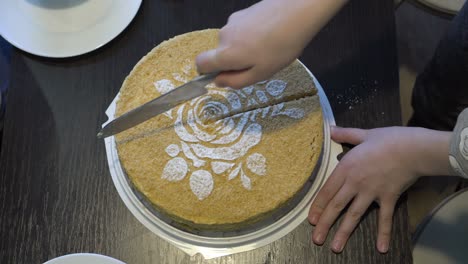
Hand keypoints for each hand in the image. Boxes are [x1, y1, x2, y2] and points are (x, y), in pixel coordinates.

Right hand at [196, 0, 346, 88]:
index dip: (207, 72)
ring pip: (232, 41)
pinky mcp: (243, 12)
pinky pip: (241, 30)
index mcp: (225, 54)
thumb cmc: (280, 48)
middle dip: (234, 61)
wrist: (297, 13)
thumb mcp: (260, 74)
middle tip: (258, 64)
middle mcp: (224, 36)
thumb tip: (218, 81)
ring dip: (244, 48)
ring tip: (268, 48)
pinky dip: (251, 36)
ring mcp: (233, 21)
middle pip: (220, 53)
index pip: (201, 63)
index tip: (224, 75)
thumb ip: (235, 81)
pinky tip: (270, 35)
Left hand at [308, 126, 450, 252]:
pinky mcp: (388, 198)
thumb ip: (345, 134)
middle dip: (324, 224)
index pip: (327, 191)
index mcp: (346, 168)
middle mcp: (355, 183)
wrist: (413, 148)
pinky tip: (381, 248)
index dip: (317, 206)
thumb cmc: (389, 139)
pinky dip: (383, 233)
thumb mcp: (364, 134)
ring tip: (335, 247)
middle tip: (316, 239)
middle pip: (336, 206)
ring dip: (344, 232)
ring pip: (354, 215)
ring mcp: (371, 192)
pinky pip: (384, 218)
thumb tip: (330, 128)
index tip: (311, 220)